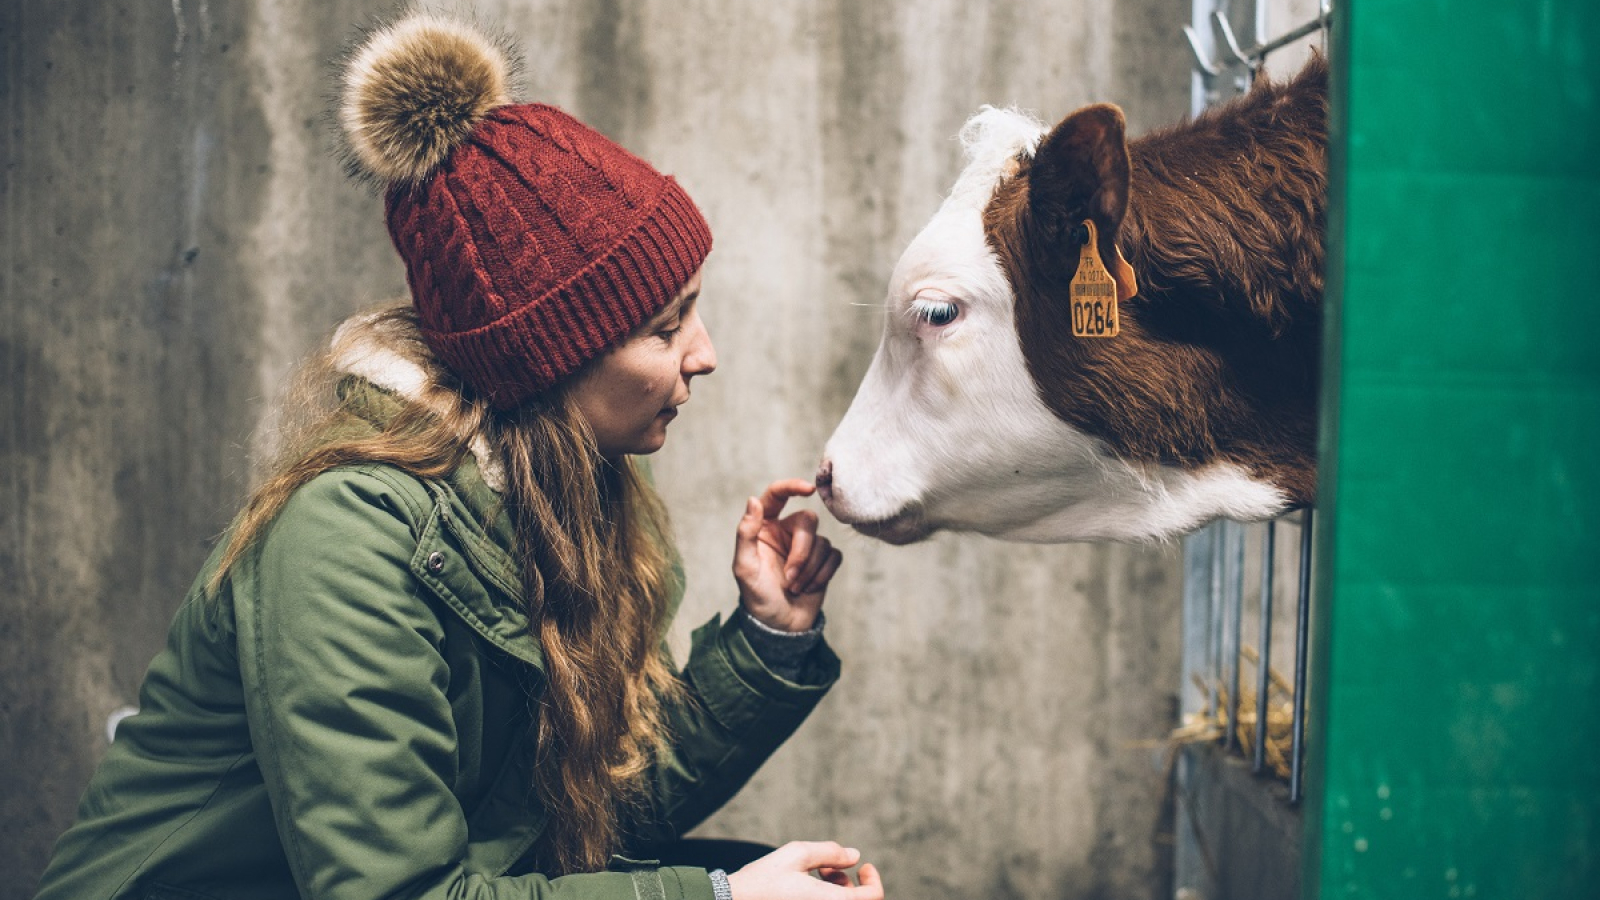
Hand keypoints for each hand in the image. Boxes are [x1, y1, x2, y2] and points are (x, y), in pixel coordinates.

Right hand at [726, 841, 883, 899]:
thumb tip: (855, 855)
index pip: (873, 897)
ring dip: (836, 889)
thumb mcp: (797, 854)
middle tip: (827, 867)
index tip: (863, 866)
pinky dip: (823, 897)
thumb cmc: (764, 879)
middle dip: (849, 882)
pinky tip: (806, 885)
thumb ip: (831, 852)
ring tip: (815, 873)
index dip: (873, 879)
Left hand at [733, 480, 843, 632]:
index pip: (777, 495)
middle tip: (789, 577)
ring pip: (821, 542)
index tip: (808, 489)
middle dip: (801, 551)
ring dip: (809, 570)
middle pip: (807, 521)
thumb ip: (746, 533)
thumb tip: (753, 499)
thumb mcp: (744, 567)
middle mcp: (786, 531)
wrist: (778, 625)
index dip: (792, 486)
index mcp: (764, 527)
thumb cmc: (757, 596)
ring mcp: (806, 546)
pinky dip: (821, 575)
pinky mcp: (823, 561)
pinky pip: (833, 556)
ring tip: (794, 588)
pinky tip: (808, 589)